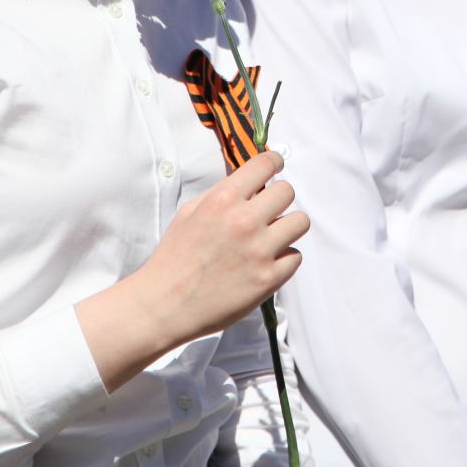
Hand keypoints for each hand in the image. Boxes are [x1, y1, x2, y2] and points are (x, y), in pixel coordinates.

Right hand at [77, 149, 307, 390]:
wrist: (166, 303)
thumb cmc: (175, 257)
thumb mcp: (190, 213)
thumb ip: (221, 195)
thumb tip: (251, 183)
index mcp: (222, 200)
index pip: (265, 164)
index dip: (274, 163)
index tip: (276, 166)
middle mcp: (244, 221)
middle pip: (287, 191)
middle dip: (279, 198)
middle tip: (269, 210)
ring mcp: (259, 251)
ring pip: (300, 222)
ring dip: (287, 227)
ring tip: (272, 237)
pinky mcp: (269, 279)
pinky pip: (295, 256)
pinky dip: (284, 259)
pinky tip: (265, 263)